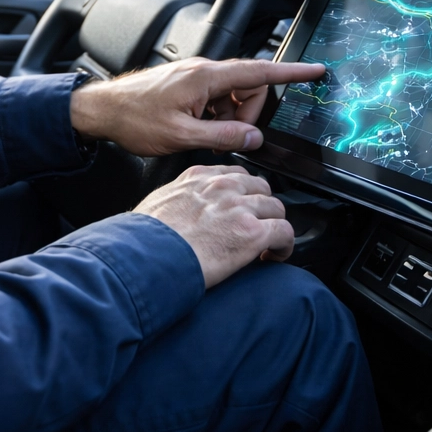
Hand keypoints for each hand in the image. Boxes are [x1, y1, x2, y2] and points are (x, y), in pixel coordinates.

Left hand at [68, 57, 324, 156]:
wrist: (103, 111)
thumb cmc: (134, 119)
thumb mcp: (182, 136)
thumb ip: (223, 137)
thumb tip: (253, 138)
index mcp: (206, 77)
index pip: (259, 72)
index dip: (290, 72)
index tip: (314, 71)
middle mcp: (204, 71)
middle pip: (249, 88)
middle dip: (248, 115)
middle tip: (228, 138)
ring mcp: (196, 78)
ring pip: (234, 97)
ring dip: (229, 119)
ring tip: (204, 135)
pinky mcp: (189, 86)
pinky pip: (217, 100)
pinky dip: (216, 117)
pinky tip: (198, 130)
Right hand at [133, 165, 292, 287]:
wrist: (149, 258)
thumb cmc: (146, 239)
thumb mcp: (158, 203)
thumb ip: (178, 197)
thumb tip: (180, 210)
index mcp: (199, 177)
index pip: (235, 174)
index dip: (243, 193)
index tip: (242, 207)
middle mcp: (222, 187)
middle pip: (260, 187)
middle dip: (261, 207)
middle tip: (257, 226)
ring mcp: (239, 207)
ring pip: (276, 208)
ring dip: (274, 226)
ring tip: (268, 245)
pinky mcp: (252, 232)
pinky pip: (284, 232)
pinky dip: (284, 246)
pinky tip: (275, 256)